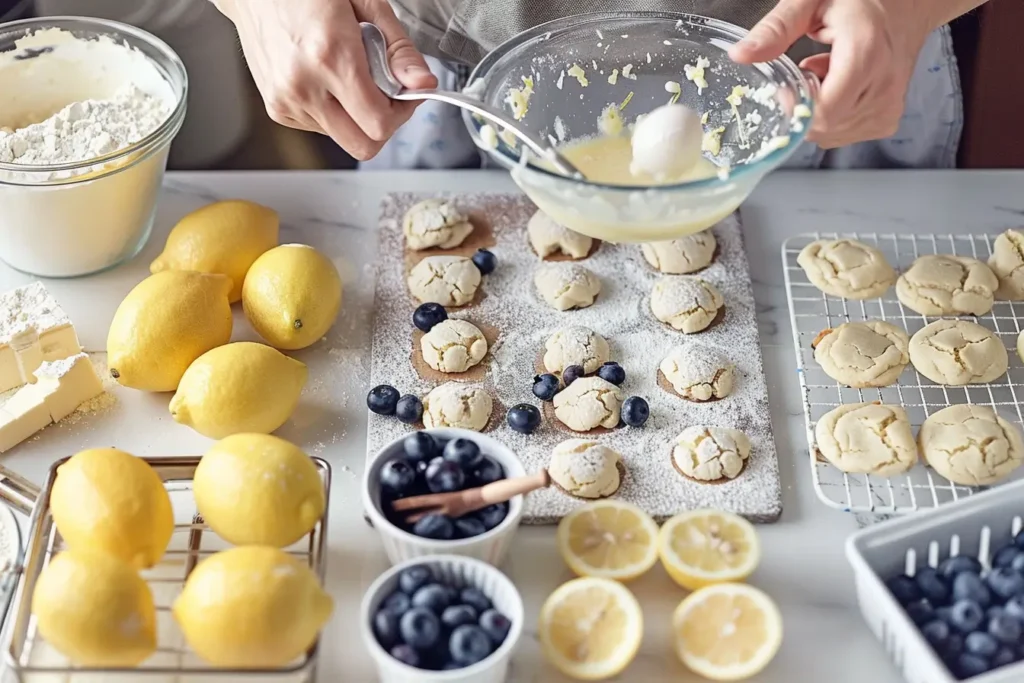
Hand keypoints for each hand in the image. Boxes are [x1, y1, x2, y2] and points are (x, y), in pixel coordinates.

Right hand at [214, 0, 436, 159]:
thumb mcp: (365, 3)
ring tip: (346, 74)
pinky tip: (327, 80)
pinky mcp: (277, 109)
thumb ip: (399, 49)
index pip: (379, 123)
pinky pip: (322, 129)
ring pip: (344, 138)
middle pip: (363, 145)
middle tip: (385, 93)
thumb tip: (423, 83)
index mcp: (330, 57)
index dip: (402, 113)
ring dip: (356, 116)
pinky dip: (334, 111)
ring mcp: (287, 101)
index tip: (406, 94)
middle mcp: (304, 86)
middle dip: (382, 124)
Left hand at [729, 0, 932, 148]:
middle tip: (811, 68)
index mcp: (866, 55)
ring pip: (831, 134)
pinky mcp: (888, 119)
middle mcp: (884, 86)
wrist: (908, 3)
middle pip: (824, 127)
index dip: (797, 106)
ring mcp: (889, 106)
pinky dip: (833, 116)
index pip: (824, 112)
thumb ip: (776, 28)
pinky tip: (840, 87)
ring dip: (818, 110)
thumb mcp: (812, 1)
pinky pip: (845, 134)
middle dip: (805, 104)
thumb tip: (740, 55)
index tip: (788, 84)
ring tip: (829, 73)